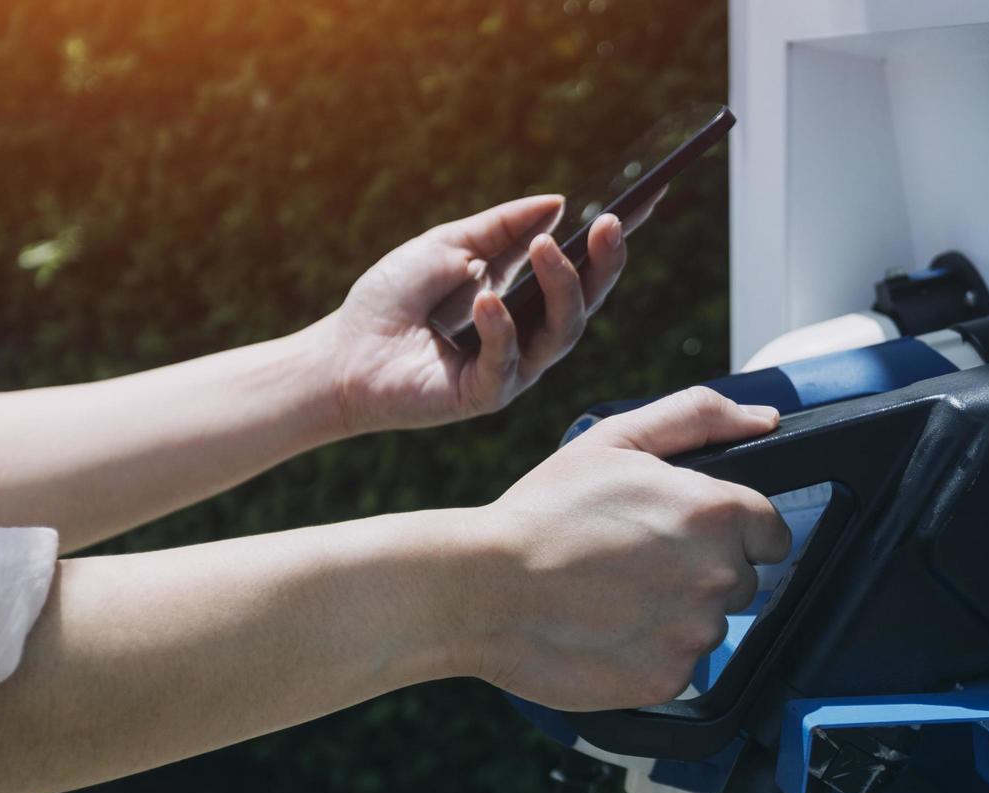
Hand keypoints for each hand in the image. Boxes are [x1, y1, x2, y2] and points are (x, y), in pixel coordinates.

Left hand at [308, 194, 649, 433]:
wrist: (342, 353)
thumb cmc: (391, 299)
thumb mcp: (448, 244)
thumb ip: (503, 227)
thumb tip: (559, 202)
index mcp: (523, 297)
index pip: (580, 267)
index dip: (613, 240)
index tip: (646, 200)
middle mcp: (528, 334)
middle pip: (585, 303)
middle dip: (603, 264)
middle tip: (611, 224)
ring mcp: (512, 368)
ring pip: (561, 333)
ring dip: (560, 287)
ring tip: (546, 248)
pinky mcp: (486, 394)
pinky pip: (508, 361)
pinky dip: (499, 327)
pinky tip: (486, 299)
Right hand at [464, 388, 791, 710]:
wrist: (483, 588)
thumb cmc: (545, 513)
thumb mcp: (617, 439)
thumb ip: (699, 417)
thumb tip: (764, 419)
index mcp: (717, 511)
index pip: (769, 532)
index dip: (730, 531)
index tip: (687, 535)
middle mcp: (719, 574)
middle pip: (742, 580)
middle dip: (700, 571)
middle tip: (635, 562)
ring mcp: (696, 632)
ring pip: (709, 625)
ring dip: (675, 614)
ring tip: (613, 596)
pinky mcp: (670, 678)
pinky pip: (679, 665)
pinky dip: (650, 653)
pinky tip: (607, 629)